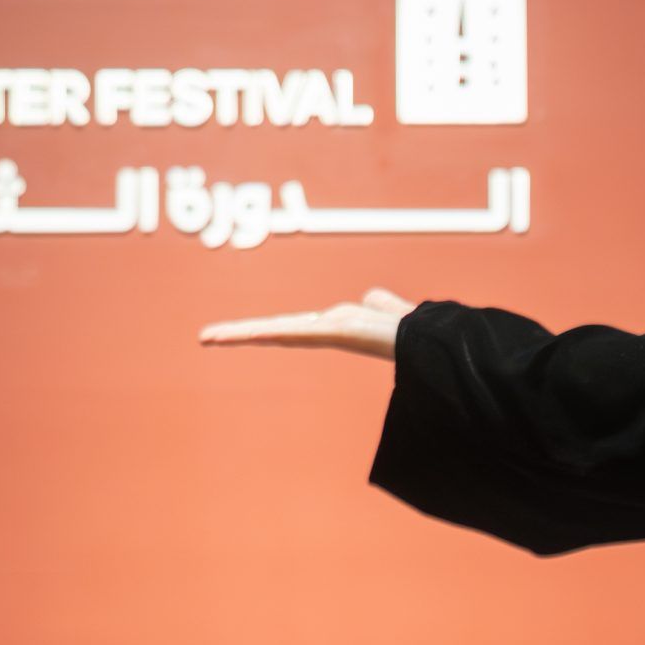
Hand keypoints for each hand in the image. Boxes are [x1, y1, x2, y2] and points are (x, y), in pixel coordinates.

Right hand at [197, 286, 414, 360]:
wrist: (438, 345)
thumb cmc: (421, 331)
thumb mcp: (393, 309)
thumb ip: (382, 304)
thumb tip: (372, 299)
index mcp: (339, 325)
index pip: (293, 327)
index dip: (264, 329)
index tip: (238, 334)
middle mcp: (330, 329)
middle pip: (278, 329)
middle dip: (242, 334)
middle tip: (206, 338)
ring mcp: (333, 331)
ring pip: (282, 330)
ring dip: (245, 333)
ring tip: (211, 337)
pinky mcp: (342, 331)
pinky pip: (302, 330)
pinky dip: (274, 332)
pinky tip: (253, 333)